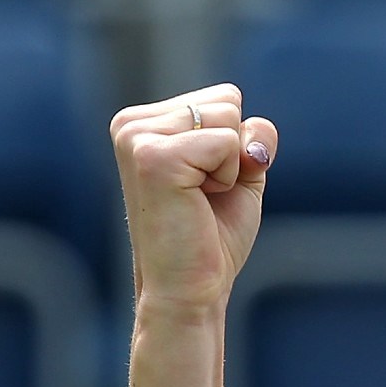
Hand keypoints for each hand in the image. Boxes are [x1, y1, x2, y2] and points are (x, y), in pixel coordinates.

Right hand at [109, 83, 278, 313]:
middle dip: (234, 153)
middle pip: (227, 101)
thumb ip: (251, 136)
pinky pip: (227, 142)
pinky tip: (197, 202)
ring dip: (229, 167)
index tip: (206, 184)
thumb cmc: (212, 237)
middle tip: (204, 195)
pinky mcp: (152, 157)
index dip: (235, 145)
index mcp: (143, 121)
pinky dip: (227, 177)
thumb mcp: (240, 173)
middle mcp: (131, 122)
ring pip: (228, 118)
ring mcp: (136, 137)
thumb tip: (254, 126)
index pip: (224, 97)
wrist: (191, 288)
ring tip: (198, 199)